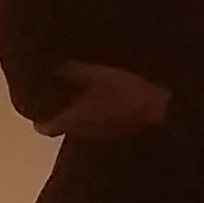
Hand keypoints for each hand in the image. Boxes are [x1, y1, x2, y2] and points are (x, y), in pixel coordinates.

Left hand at [36, 62, 169, 141]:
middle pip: (65, 127)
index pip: (45, 126)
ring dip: (84, 115)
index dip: (40, 115)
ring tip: (89, 96)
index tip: (40, 103)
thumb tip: (53, 65)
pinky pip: (104, 127)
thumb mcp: (98, 74)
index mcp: (72, 119)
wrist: (164, 113)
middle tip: (65, 94)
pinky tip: (111, 103)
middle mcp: (84, 133)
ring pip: (85, 128)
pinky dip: (102, 117)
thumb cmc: (125, 93)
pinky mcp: (123, 135)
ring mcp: (104, 137)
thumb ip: (73, 71)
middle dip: (63, 112)